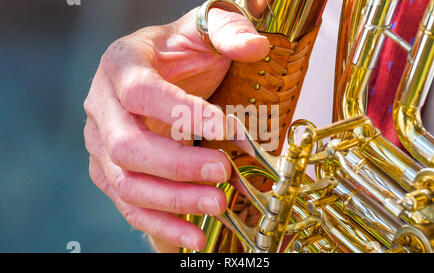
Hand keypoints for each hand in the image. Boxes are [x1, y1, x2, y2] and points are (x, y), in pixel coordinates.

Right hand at [83, 7, 268, 251]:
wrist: (161, 69)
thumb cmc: (180, 52)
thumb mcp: (204, 29)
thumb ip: (228, 29)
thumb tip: (254, 46)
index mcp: (121, 65)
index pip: (142, 93)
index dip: (180, 113)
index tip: (225, 127)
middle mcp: (103, 106)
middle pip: (127, 147)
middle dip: (177, 166)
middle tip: (223, 172)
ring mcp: (103, 144)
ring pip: (126, 183)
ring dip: (173, 201)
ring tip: (218, 205)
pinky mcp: (111, 171)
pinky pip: (129, 204)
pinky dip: (161, 223)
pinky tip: (193, 234)